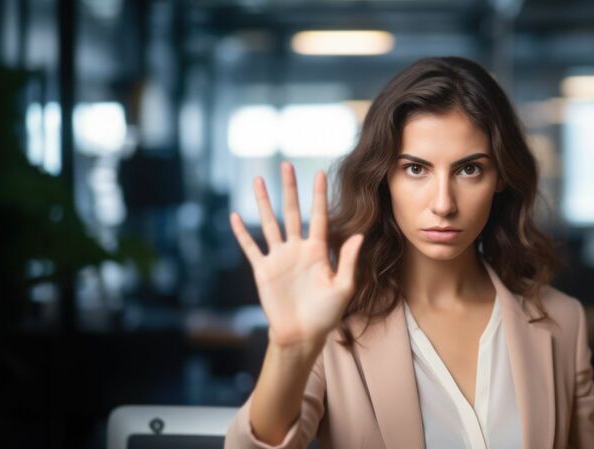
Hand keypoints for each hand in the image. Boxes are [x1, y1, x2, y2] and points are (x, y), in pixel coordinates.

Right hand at [229, 161, 363, 348]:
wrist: (302, 335)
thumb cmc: (326, 315)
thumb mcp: (343, 288)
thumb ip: (348, 261)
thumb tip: (359, 235)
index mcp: (318, 251)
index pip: (319, 217)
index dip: (319, 195)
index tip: (320, 173)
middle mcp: (297, 249)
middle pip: (292, 212)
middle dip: (289, 188)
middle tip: (286, 165)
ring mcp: (279, 258)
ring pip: (269, 223)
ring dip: (263, 202)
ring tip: (258, 180)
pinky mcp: (263, 270)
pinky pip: (251, 247)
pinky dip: (242, 233)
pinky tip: (234, 216)